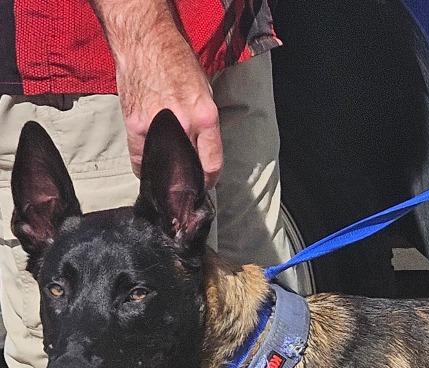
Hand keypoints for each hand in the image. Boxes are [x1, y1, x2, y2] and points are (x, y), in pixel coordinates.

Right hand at [91, 0, 222, 184]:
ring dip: (166, 176)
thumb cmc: (177, 62)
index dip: (209, 180)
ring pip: (163, 167)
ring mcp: (156, 125)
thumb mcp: (204, 93)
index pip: (212, 163)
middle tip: (188, 183)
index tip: (206, 184)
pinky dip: (144, 166)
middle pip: (189, 169)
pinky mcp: (133, 124)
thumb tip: (203, 152)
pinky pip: (139, 157)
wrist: (144, 39)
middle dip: (190, 180)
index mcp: (206, 116)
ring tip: (168, 177)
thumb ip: (204, 124)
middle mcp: (183, 123)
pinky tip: (148, 169)